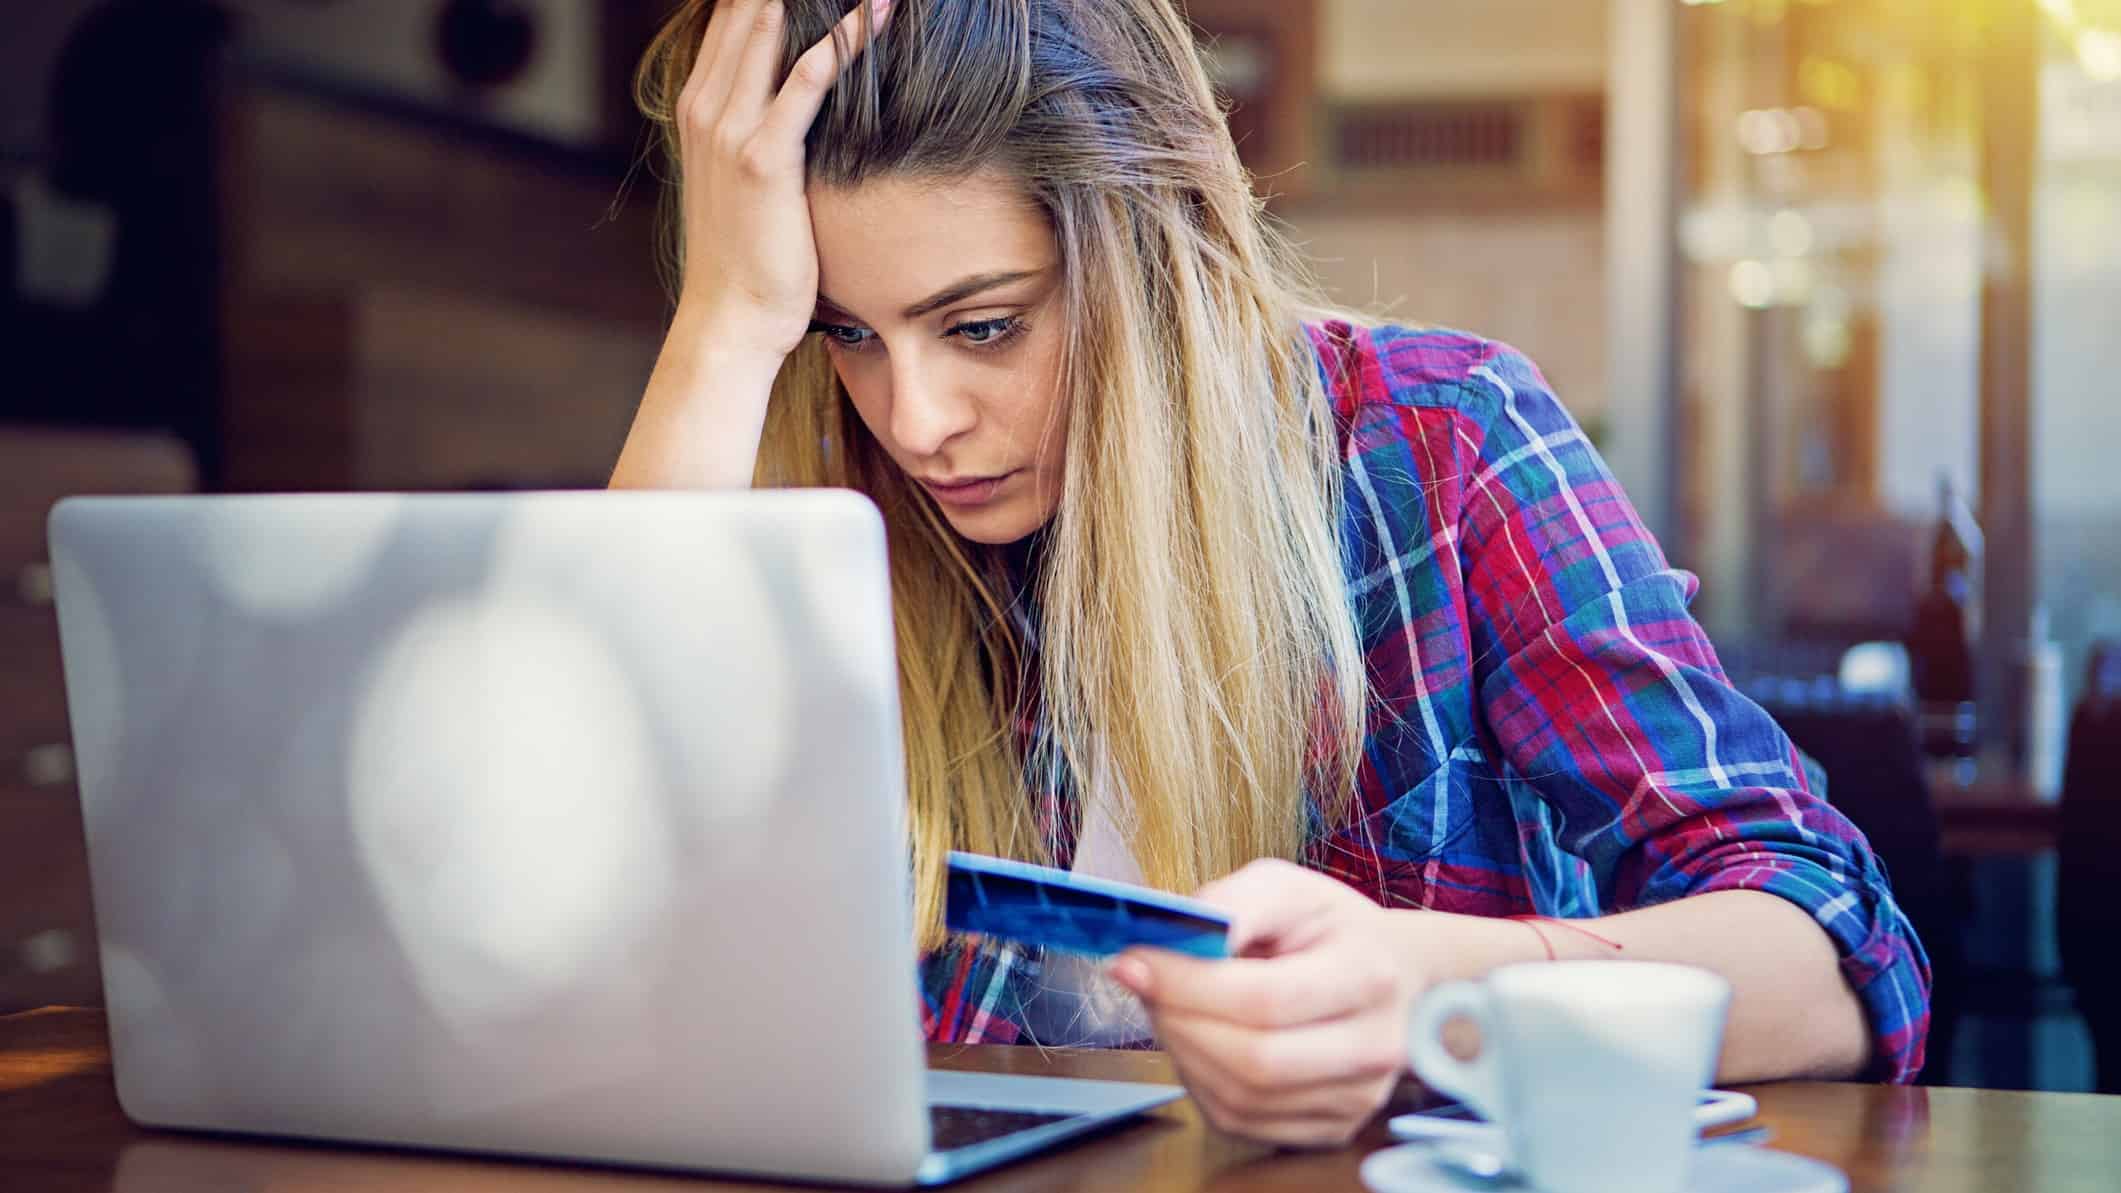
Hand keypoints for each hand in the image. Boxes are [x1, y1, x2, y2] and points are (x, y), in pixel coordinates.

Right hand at [671, 0, 890, 357]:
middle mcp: (707, 105)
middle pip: (746, 8)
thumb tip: (798, 107)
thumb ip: (758, 130)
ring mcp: (730, 129)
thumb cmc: (748, 255)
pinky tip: (878, 11)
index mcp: (698, 105)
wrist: (731, 318)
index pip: (730, 15)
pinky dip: (844, 40)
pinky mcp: (765, 157)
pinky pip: (807, 79)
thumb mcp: (741, 179)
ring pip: (772, 25)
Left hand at [1107, 859, 1421, 1147]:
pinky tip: (1200, 1042)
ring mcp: (1356, 1098)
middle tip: (1144, 984)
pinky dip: (1202, 1083)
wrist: (1391, 974)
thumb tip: (1170, 937)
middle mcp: (1374, 1047)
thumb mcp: (1286, 887)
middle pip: (1253, 1060)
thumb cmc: (1330, 928)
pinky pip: (1242, 1122)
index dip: (1188, 985)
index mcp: (1368, 975)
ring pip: (1241, 1098)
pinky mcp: (1331, 1128)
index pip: (1265, 999)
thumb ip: (1231, 902)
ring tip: (1171, 1008)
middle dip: (1177, 1022)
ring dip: (1183, 1053)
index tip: (1135, 961)